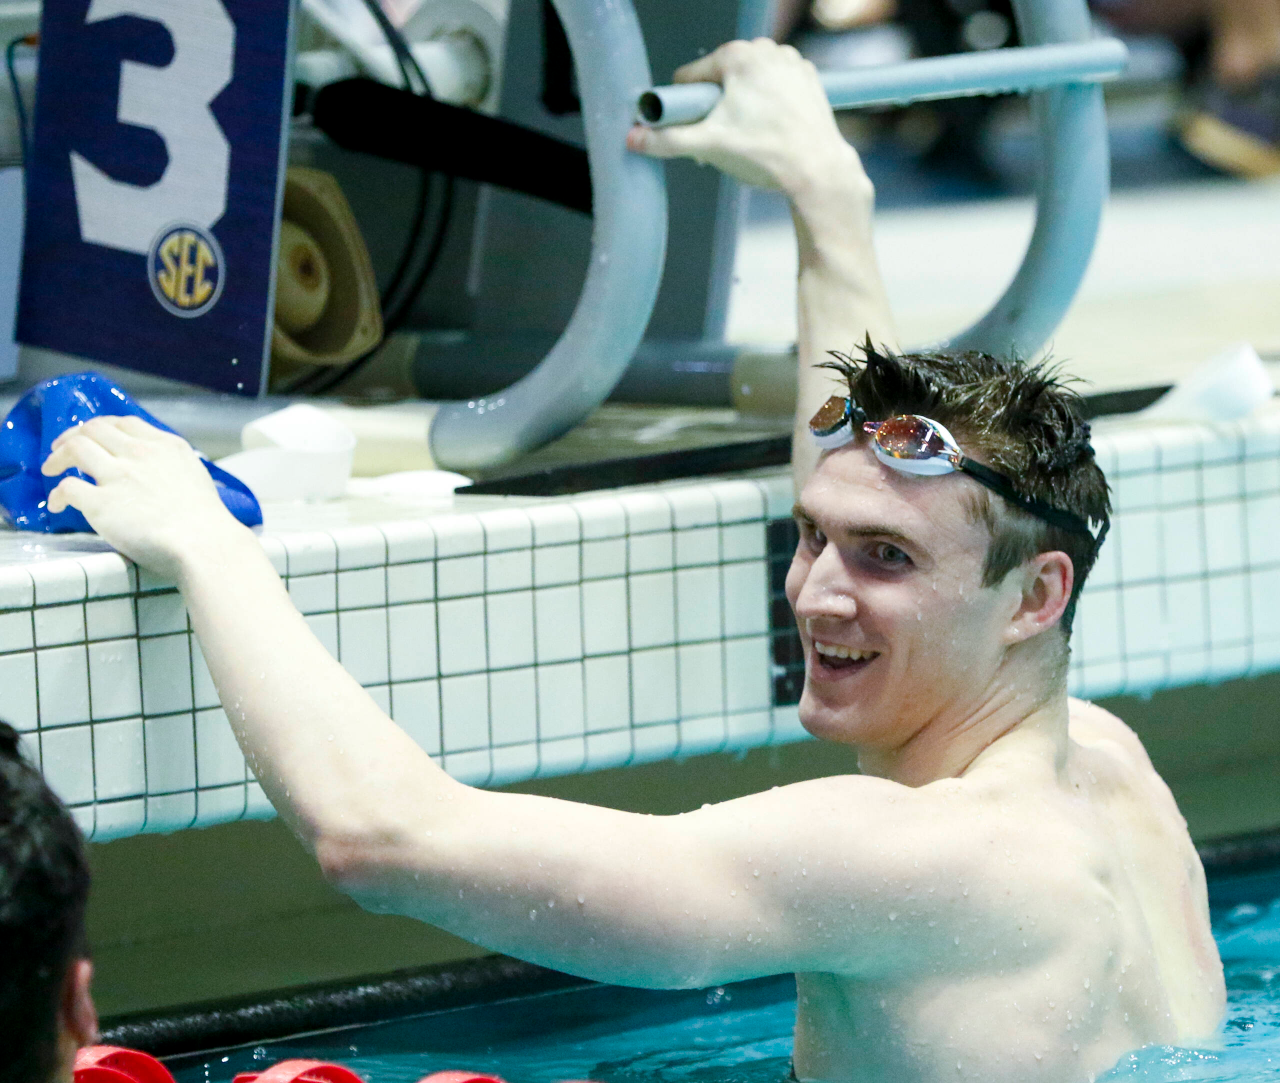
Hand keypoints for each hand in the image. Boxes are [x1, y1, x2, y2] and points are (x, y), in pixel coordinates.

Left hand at [41, 416, 247, 581]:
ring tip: (51, 469)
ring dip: (57, 457)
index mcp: (166, 446)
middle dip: (72, 436)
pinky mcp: (101, 503)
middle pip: (94, 429)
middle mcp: (140, 454)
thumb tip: (156, 473)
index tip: (94, 437)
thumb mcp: (195, 475)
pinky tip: (57, 505)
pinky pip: (67, 487)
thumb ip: (171, 466)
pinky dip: (57, 495)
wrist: (202, 543)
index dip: (103, 427)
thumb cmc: (206, 520)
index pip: (125, 423)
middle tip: (62, 449)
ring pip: (74, 448)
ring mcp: (118, 476)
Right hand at [627, 38, 866, 199]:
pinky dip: (767, 105)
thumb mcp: (708, 145)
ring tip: (752, 136)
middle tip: (727, 137)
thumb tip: (633, 139)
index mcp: (738, 55)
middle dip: (716, 107)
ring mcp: (790, 61)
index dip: (687, 106)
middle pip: (721, 79)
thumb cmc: (765, 153)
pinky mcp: (807, 78)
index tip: (697, 128)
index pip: (692, 77)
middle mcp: (766, 49)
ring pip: (748, 84)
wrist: (817, 170)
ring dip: (741, 106)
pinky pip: (773, 88)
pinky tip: (772, 130)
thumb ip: (667, 140)